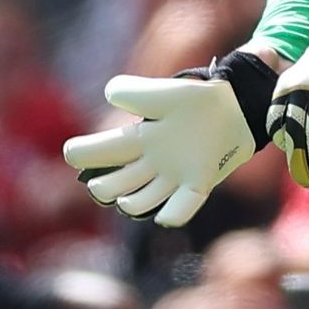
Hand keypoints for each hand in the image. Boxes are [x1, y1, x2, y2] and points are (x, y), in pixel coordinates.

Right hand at [62, 49, 276, 227]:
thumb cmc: (196, 98)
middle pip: (119, 182)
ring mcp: (176, 174)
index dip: (87, 153)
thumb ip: (135, 92)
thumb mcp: (163, 93)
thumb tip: (111, 93)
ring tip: (125, 200)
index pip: (107, 148)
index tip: (72, 152)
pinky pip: (184, 206)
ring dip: (131, 202)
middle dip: (103, 186)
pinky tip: (165, 216)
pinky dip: (173, 214)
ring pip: (144, 198)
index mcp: (142, 137)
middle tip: (98, 183)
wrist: (236, 105)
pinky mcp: (201, 181)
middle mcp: (154, 160)